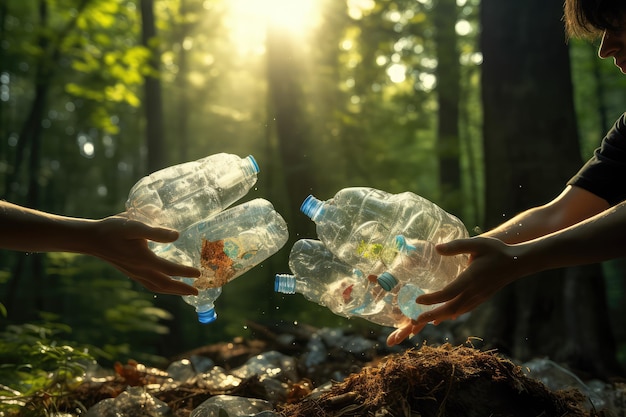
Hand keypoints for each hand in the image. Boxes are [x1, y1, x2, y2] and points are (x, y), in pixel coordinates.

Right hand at [86, 215, 199, 295]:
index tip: (199, 274)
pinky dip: (161, 288)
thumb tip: (177, 236)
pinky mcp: (130, 273)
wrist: (91, 239)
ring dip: (172, 291)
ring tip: (185, 291)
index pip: (170, 269)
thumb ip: (156, 232)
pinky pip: (149, 285)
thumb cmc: (113, 229)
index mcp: (144, 260)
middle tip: (197, 292)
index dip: (185, 272)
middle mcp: (140, 271)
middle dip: (182, 289)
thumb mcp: (135, 226)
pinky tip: (164, 284)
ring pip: (157, 287)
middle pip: (165, 285)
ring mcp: (134, 274)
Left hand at [386, 236, 527, 345]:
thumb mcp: (477, 243)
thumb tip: (436, 248)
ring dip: (440, 317)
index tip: (417, 300)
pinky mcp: (482, 298)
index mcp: (471, 279)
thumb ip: (457, 246)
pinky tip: (445, 316)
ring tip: (424, 321)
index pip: (448, 293)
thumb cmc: (497, 250)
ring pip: (457, 312)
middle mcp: (474, 292)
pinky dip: (452, 315)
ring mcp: (479, 297)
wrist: (518, 263)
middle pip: (450, 308)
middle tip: (414, 321)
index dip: (432, 299)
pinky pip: (465, 310)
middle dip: (431, 315)